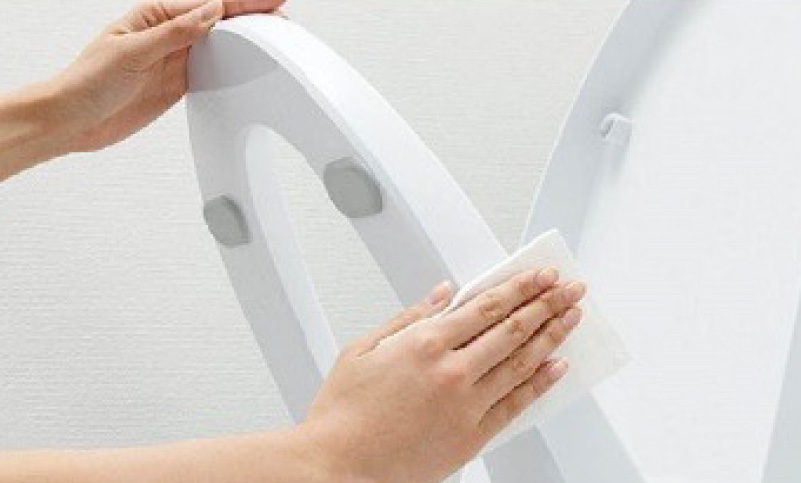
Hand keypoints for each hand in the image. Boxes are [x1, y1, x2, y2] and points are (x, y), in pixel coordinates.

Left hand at [53, 0, 284, 152]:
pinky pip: (212, 71)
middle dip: (251, 16)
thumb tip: (210, 13)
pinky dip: (233, 68)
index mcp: (155, 16)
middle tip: (281, 16)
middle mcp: (168, 35)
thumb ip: (175, 33)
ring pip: (220, 45)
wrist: (74, 121)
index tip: (270, 0)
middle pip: (219, 22)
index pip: (207, 5)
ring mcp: (175, 60)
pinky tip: (247, 64)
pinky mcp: (178, 84)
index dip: (242, 2)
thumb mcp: (132, 51)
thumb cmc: (87, 81)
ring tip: (272, 35)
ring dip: (246, 40)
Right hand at [300, 271, 585, 482]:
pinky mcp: (471, 437)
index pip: (487, 306)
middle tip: (569, 288)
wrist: (337, 465)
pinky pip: (516, 404)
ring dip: (551, 335)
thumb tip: (442, 294)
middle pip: (512, 329)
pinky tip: (556, 366)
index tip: (540, 276)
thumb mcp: (364, 348)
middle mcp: (451, 372)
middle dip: (546, 304)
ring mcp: (465, 405)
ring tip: (571, 317)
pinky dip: (540, 383)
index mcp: (424, 344)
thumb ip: (409, 316)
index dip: (520, 288)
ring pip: (521, 362)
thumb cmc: (343, 412)